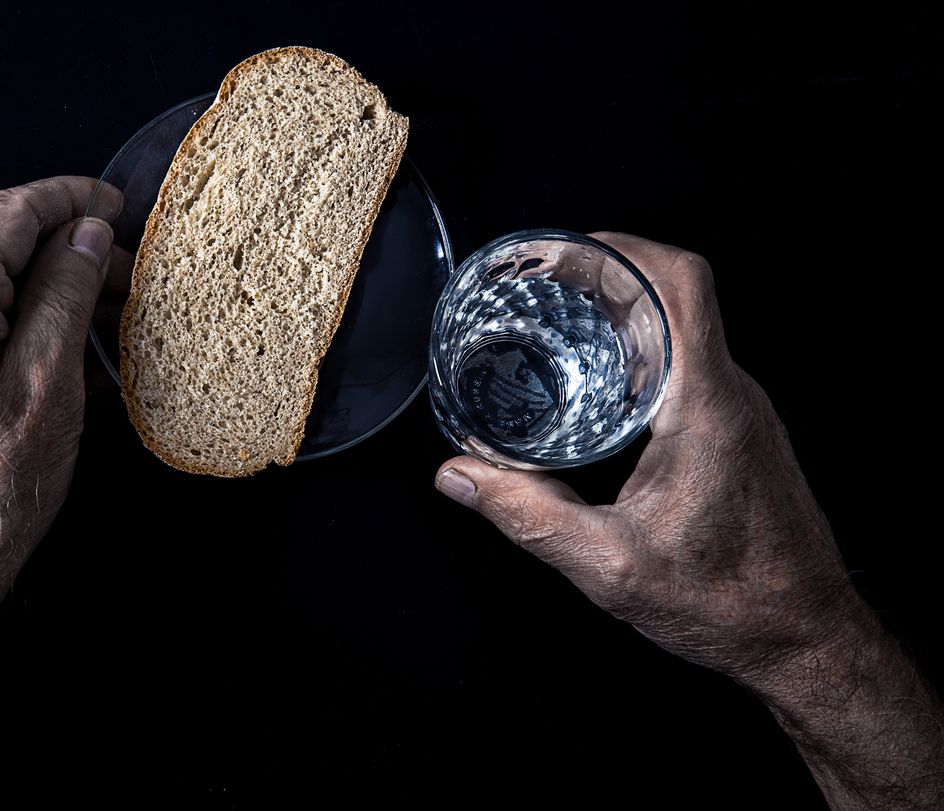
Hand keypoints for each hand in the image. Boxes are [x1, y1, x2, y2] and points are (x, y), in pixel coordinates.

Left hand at [0, 175, 118, 608]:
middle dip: (66, 248)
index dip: (68, 197)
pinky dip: (22, 324)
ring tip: (111, 314)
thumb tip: (85, 235)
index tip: (115, 201)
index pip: (7, 213)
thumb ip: (64, 294)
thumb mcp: (47, 383)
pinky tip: (70, 350)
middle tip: (131, 272)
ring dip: (48, 290)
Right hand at [435, 233, 943, 807]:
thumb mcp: (609, 564)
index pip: (680, 283)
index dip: (621, 248)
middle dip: (605, 273)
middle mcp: (732, 393)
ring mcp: (742, 412)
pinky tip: (598, 388)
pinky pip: (689, 366)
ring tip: (558, 326)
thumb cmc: (727, 602)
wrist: (807, 638)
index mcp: (705, 404)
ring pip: (684, 330)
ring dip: (624, 314)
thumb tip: (458, 475)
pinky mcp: (741, 434)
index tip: (564, 249)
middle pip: (675, 294)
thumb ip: (528, 515)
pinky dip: (641, 352)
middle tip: (540, 284)